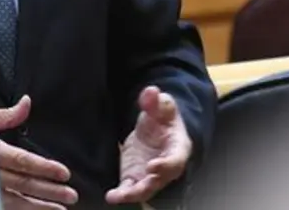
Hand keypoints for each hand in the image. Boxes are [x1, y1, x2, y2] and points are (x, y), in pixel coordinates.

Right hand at [0, 95, 78, 208]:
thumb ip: (4, 115)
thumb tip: (26, 104)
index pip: (23, 162)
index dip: (45, 168)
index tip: (63, 172)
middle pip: (24, 184)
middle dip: (50, 190)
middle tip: (71, 194)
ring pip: (15, 200)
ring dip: (39, 206)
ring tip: (59, 208)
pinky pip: (3, 206)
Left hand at [105, 86, 191, 204]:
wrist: (156, 128)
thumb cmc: (163, 118)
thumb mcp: (162, 106)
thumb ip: (156, 101)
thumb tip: (151, 91)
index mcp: (177, 148)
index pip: (175, 160)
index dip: (165, 165)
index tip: (152, 166)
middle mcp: (166, 167)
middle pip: (159, 181)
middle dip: (147, 186)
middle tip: (133, 190)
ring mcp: (150, 175)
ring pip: (144, 190)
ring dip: (131, 195)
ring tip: (116, 196)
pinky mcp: (135, 178)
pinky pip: (129, 189)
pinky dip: (121, 194)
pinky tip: (110, 196)